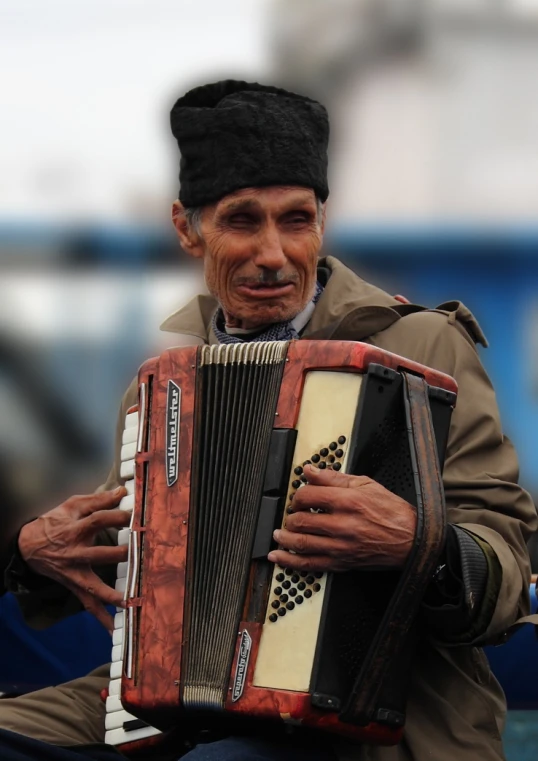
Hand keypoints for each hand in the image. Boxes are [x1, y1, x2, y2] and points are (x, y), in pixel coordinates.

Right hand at [18, 487, 129, 631]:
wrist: (28, 546)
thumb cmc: (53, 523)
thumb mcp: (72, 506)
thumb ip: (98, 500)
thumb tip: (122, 491)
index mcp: (76, 530)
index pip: (99, 520)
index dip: (117, 515)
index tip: (135, 513)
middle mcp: (76, 553)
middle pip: (101, 554)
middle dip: (121, 554)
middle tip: (142, 553)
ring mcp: (75, 573)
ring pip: (94, 586)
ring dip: (112, 595)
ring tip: (130, 601)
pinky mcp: (75, 585)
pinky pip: (89, 604)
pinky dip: (101, 618)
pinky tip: (113, 629)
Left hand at [268, 465, 416, 572]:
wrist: (412, 539)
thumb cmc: (392, 512)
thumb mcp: (365, 484)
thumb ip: (334, 478)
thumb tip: (311, 470)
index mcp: (348, 502)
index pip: (308, 496)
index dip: (298, 495)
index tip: (299, 496)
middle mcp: (342, 525)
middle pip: (301, 520)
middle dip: (290, 516)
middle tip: (291, 514)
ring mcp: (341, 547)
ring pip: (301, 543)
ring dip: (284, 538)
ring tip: (278, 534)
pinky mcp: (342, 563)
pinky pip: (310, 565)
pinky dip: (290, 562)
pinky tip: (279, 557)